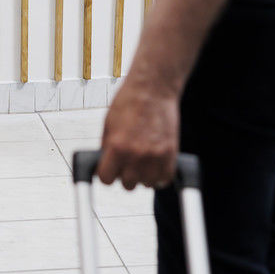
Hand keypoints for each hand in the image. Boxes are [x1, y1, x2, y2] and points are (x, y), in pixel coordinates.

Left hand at [97, 75, 179, 190]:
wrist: (153, 89)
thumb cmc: (129, 102)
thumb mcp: (108, 124)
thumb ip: (107, 148)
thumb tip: (104, 166)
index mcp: (116, 147)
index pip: (106, 179)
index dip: (106, 174)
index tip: (109, 169)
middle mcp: (135, 154)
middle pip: (127, 184)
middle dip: (125, 175)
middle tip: (127, 162)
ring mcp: (155, 156)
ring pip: (147, 184)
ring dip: (143, 176)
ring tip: (142, 161)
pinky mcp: (170, 153)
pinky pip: (164, 179)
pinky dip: (159, 176)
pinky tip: (154, 165)